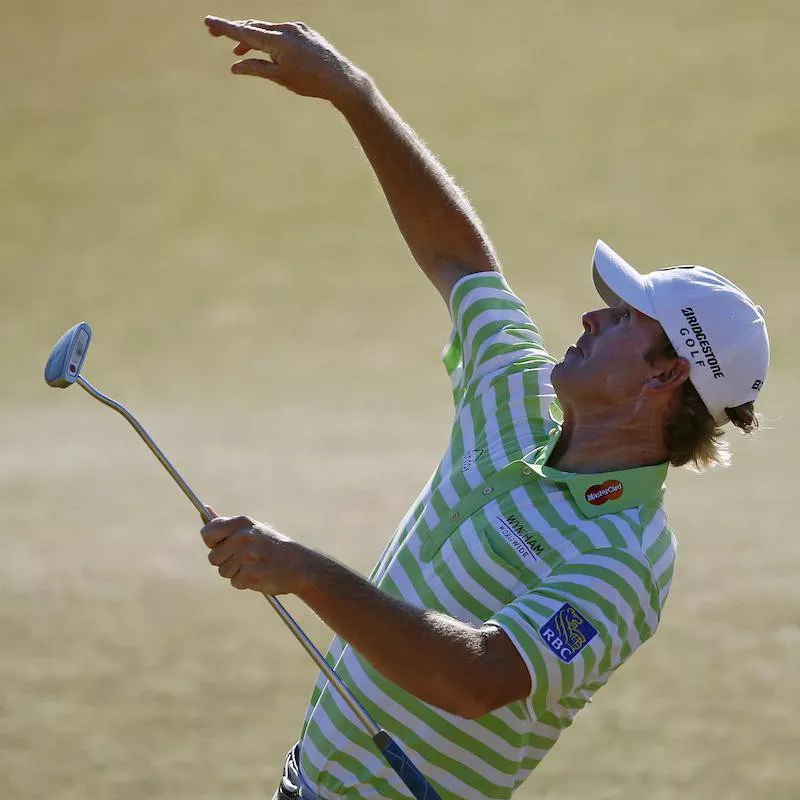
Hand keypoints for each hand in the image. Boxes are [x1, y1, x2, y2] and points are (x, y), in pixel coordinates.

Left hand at [200, 510, 308, 594]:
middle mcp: (242, 537)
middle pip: (213, 557)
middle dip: (225, 561)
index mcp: (241, 523)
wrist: (299, 565)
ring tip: (254, 565)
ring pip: (223, 572)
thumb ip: (226, 524)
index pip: (207, 532)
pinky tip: (260, 574)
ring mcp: (247, 556)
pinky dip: (245, 582)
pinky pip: (236, 582)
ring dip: (236, 572)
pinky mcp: (251, 574)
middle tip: (245, 558)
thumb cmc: (271, 546)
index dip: (213, 542)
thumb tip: (203, 510)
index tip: (223, 545)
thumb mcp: (251, 529)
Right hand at [204, 16, 368, 105]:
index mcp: (278, 41)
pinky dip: (270, 40)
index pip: (245, 32)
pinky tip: (267, 51)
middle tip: (216, 34)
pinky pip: (281, 32)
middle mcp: (287, 29)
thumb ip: (256, 69)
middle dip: (235, 32)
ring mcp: (297, 28)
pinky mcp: (305, 31)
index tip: (208, 21)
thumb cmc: (311, 82)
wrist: (341, 79)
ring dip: (253, 39)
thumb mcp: (280, 78)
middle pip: (254, 27)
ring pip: (267, 29)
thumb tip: (235, 67)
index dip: (225, 28)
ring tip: (239, 51)